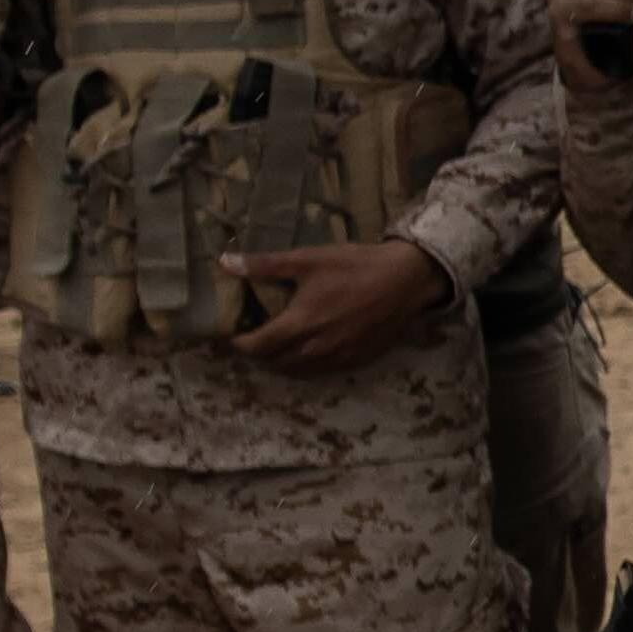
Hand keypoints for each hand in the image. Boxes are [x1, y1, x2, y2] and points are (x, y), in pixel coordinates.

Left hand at [224, 235, 455, 372]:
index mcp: (300, 324)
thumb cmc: (355, 266)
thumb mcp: (308, 259)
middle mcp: (316, 348)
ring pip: (299, 372)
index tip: (234, 336)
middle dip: (259, 355)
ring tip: (277, 349)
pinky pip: (323, 373)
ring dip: (282, 364)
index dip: (240, 344)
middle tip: (255, 340)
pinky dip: (308, 367)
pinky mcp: (357, 361)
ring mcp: (339, 358)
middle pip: (275, 363)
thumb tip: (225, 263)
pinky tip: (308, 352)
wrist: (407, 280)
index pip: (257, 347)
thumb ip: (265, 265)